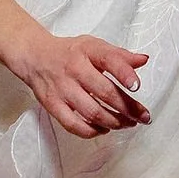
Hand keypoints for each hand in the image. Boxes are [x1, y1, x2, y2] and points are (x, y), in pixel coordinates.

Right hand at [20, 32, 150, 136]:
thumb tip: (142, 60)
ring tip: (127, 124)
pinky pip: (73, 125)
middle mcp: (75, 69)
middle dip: (128, 108)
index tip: (136, 86)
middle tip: (142, 117)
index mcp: (87, 51)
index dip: (125, 73)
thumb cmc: (69, 53)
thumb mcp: (94, 46)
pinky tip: (103, 129)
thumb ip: (119, 55)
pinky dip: (92, 131)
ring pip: (92, 112)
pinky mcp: (53, 105)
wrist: (35, 57)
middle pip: (105, 92)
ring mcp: (62, 88)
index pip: (109, 60)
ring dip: (114, 122)